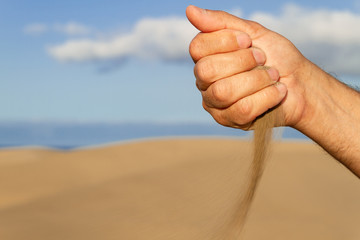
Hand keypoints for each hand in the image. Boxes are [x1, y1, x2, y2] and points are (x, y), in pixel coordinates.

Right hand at [186, 5, 313, 128]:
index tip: (249, 41)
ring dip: (257, 80)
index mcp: (206, 58)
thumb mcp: (253, 32)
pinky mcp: (230, 121)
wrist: (302, 84)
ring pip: (224, 92)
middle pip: (207, 71)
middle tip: (262, 59)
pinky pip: (243, 109)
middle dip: (243, 61)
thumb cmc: (276, 57)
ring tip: (273, 76)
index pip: (197, 48)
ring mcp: (215, 103)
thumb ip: (221, 22)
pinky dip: (267, 97)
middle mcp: (205, 82)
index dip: (225, 42)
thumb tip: (190, 10)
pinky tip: (277, 92)